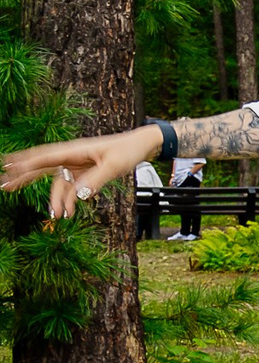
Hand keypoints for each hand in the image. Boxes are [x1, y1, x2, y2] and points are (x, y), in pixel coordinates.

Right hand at [2, 128, 156, 219]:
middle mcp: (71, 156)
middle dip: (22, 177)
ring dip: (55, 199)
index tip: (8, 167)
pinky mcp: (83, 172)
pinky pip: (70, 187)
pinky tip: (66, 212)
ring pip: (56, 182)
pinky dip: (67, 199)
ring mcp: (76, 164)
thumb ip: (95, 180)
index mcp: (74, 150)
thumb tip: (78, 195)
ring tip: (53, 216)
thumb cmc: (127, 151)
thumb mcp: (114, 166)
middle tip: (3, 185)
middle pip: (41, 167)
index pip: (44, 158)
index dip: (25, 163)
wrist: (140, 146)